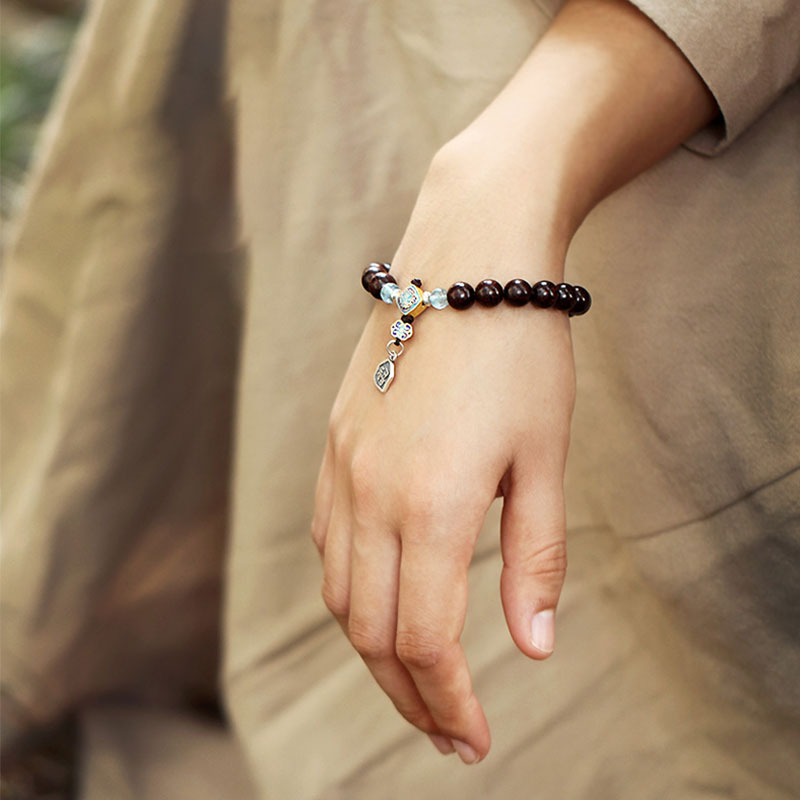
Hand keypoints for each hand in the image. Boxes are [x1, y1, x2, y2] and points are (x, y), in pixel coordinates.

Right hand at [310, 0, 717, 767]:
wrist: (465, 258)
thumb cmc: (519, 351)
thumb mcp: (544, 457)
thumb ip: (535, 558)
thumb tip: (535, 647)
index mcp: (430, 503)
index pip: (424, 640)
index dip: (449, 703)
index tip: (475, 737)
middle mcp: (370, 494)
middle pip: (369, 632)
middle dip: (409, 694)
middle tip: (448, 728)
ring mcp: (342, 468)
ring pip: (338, 594)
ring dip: (374, 649)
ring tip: (418, 677)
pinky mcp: (333, 445)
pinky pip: (327, 543)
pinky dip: (350, 591)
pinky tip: (381, 598)